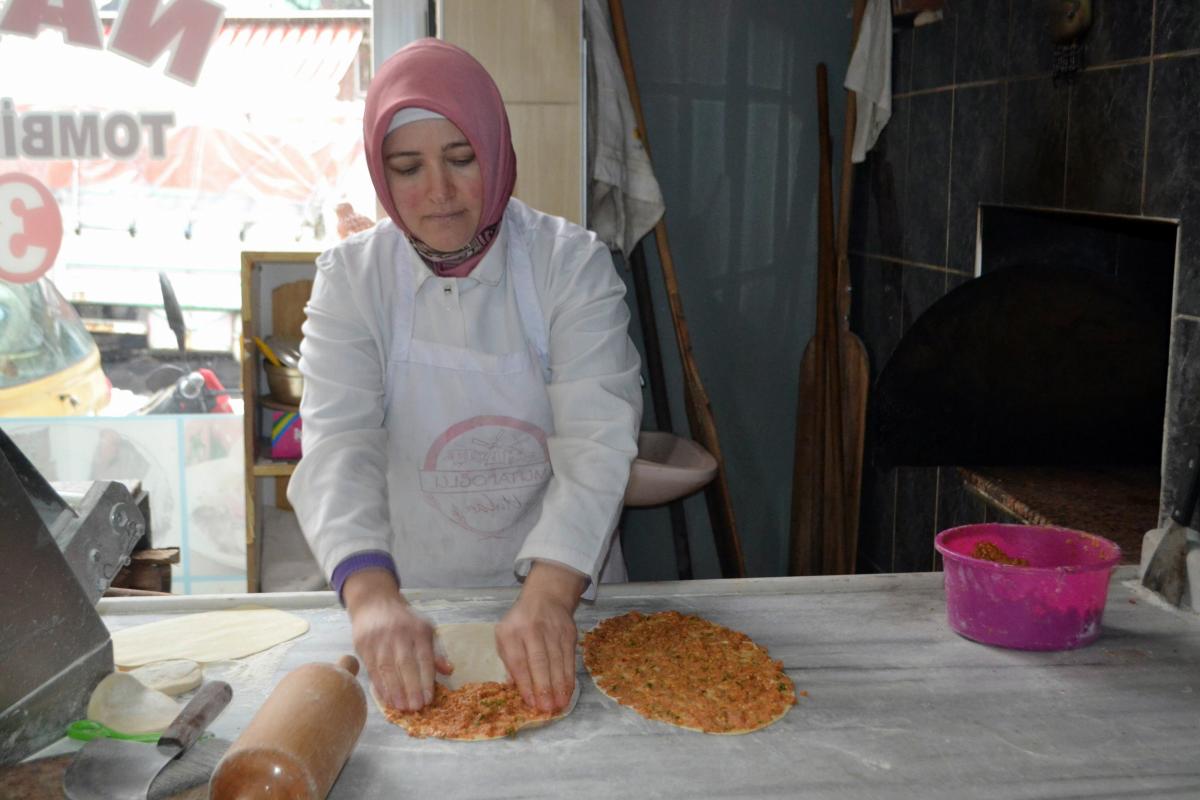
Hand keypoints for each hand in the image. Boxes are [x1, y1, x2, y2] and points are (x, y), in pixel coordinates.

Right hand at [343, 569, 451, 710]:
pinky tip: (387, 699)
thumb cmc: (404, 620)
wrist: (374, 602)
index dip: (426, 679)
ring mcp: (380, 638)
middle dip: (411, 687)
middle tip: (416, 708)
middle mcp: (399, 633)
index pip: (424, 657)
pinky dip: (380, 686)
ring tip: (402, 707)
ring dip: (395, 690)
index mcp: (418, 629)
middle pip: (406, 664)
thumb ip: (435, 651)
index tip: (429, 699)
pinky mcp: (364, 645)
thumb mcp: (424, 628)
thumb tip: (449, 670)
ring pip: (387, 668)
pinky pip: (372, 669)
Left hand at [496, 560, 586, 712]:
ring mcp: (553, 630)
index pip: (518, 660)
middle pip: (540, 661)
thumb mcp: (505, 635)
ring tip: (559, 705)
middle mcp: (532, 629)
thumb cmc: (520, 622)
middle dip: (544, 687)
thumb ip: (508, 660)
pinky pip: (569, 659)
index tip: (530, 703)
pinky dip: (569, 677)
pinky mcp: (569, 633)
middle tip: (547, 708)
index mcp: (511, 631)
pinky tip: (568, 692)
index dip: (525, 683)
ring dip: (559, 686)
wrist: (546, 596)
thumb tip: (514, 687)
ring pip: (557, 661)